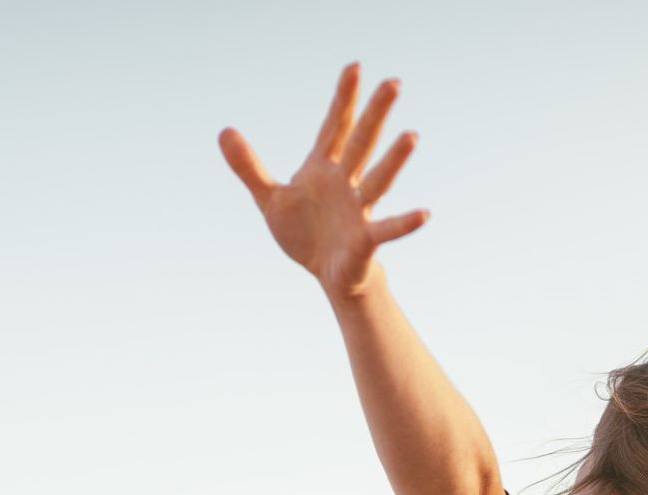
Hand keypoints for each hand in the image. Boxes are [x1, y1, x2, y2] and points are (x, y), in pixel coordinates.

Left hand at [218, 61, 428, 298]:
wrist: (326, 275)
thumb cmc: (305, 235)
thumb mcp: (270, 199)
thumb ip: (249, 167)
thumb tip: (224, 131)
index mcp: (324, 169)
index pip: (334, 126)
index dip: (343, 98)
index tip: (354, 66)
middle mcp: (346, 184)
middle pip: (361, 143)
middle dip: (376, 114)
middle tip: (394, 83)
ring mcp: (358, 210)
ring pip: (377, 180)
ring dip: (394, 160)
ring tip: (412, 136)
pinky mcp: (365, 240)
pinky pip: (387, 230)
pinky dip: (404, 223)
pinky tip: (424, 214)